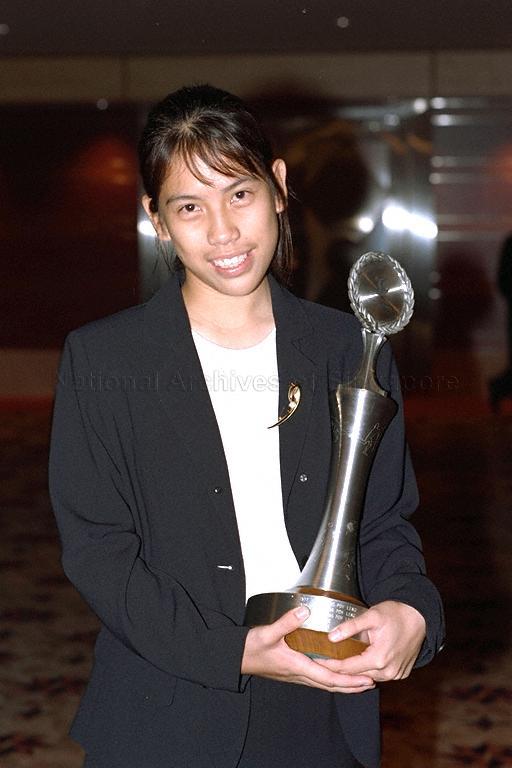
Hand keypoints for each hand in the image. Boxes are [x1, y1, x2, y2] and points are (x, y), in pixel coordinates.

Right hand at [242, 607, 374, 693]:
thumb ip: (286, 622)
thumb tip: (305, 612)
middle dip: (351, 685)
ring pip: (324, 684)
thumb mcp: (268, 633)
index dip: (348, 680)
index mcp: (297, 666)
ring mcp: (295, 674)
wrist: (236, 657)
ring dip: (342, 684)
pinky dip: (330, 678)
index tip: (365, 679)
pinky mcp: (292, 670)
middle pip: (330, 685)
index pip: (328, 678)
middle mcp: (299, 674)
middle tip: (371, 683)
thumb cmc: (251, 647)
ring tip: (359, 681)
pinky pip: (316, 678)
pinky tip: (334, 672)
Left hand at [326, 600, 425, 682]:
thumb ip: (351, 627)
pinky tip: (359, 661)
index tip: (317, 662)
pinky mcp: (400, 673)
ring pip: (368, 676)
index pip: (348, 668)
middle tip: (323, 662)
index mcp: (379, 659)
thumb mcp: (371, 616)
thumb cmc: (395, 614)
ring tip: (338, 662)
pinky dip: (369, 670)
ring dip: (355, 671)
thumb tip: (331, 637)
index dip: (330, 665)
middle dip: (340, 670)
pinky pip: (380, 675)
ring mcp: (396, 674)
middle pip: (357, 675)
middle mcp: (388, 671)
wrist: (419, 617)